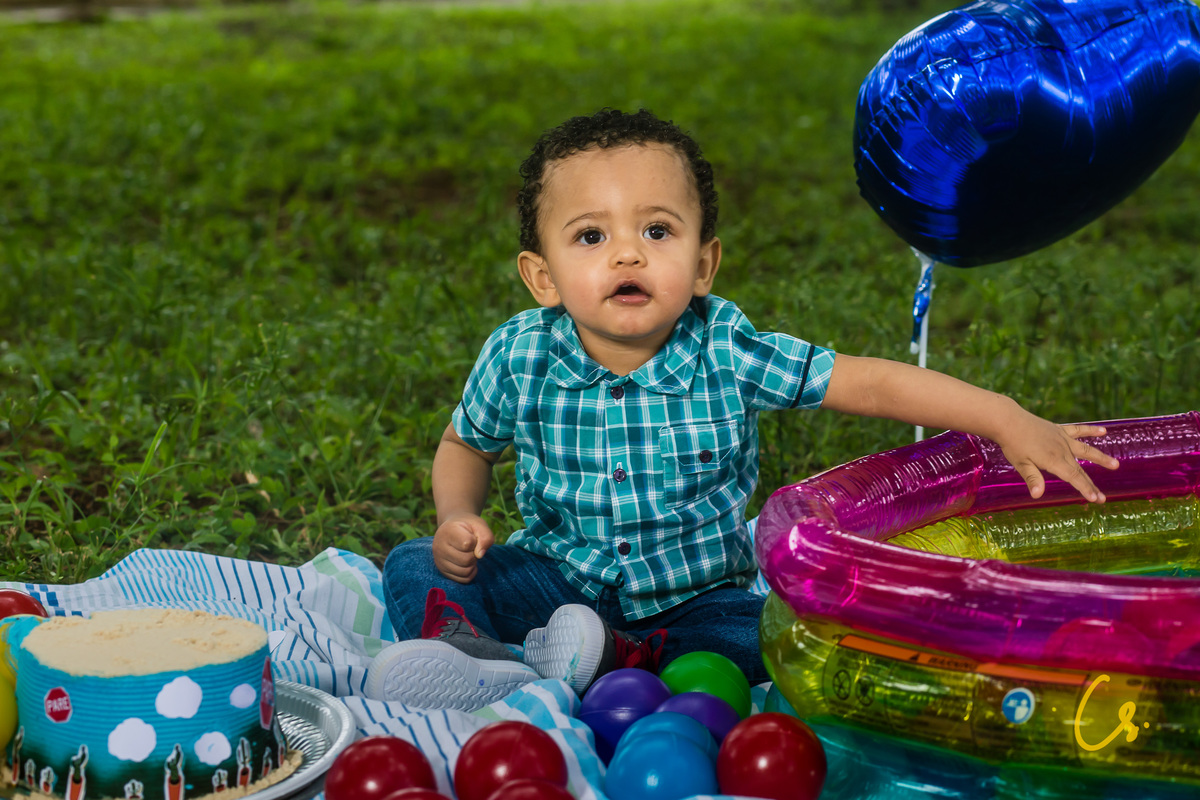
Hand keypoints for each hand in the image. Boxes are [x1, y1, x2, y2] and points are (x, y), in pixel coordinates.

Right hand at [432, 513, 494, 582]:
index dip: (476, 541)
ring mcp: (439, 561)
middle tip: (472, 548)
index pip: (468, 543)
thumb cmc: (468, 527)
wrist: (453, 529)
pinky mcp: (442, 571)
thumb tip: (480, 555)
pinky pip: (462, 580)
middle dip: (474, 555)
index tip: (472, 537)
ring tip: (469, 555)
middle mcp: (439, 547)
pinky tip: (468, 564)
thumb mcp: (480, 526)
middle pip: (466, 560)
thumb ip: (485, 537)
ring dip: (473, 564)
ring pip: (464, 572)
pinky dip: (470, 573)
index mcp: (447, 531)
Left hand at [997, 418, 1118, 502]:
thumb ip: (1032, 478)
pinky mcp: (1059, 430)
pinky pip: (1078, 430)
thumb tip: (1038, 495)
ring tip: (1115, 465)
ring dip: (1100, 458)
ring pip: (1086, 449)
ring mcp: (1062, 438)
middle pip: (1080, 469)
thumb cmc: (1013, 445)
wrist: (1009, 421)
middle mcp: (1062, 450)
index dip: (1085, 489)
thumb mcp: (1021, 464)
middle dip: (1091, 484)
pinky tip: (1103, 431)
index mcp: (1053, 460)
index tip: (1096, 499)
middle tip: (1104, 498)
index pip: (1073, 478)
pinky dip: (1091, 430)